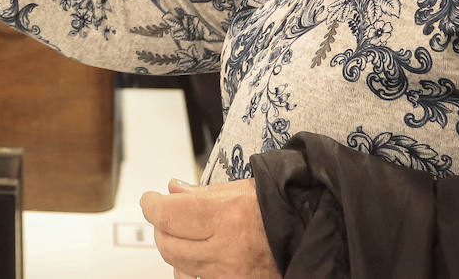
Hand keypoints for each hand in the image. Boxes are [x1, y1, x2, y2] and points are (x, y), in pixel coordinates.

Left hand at [140, 178, 278, 278]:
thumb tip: (172, 190)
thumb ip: (202, 192)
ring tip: (181, 235)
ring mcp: (228, 273)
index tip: (150, 200)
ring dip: (172, 248)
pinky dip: (189, 269)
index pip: (167, 214)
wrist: (308, 232)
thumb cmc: (277, 206)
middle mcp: (224, 248)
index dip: (151, 205)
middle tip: (165, 215)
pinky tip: (195, 258)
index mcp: (226, 215)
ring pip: (178, 265)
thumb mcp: (241, 188)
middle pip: (168, 242)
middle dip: (160, 227)